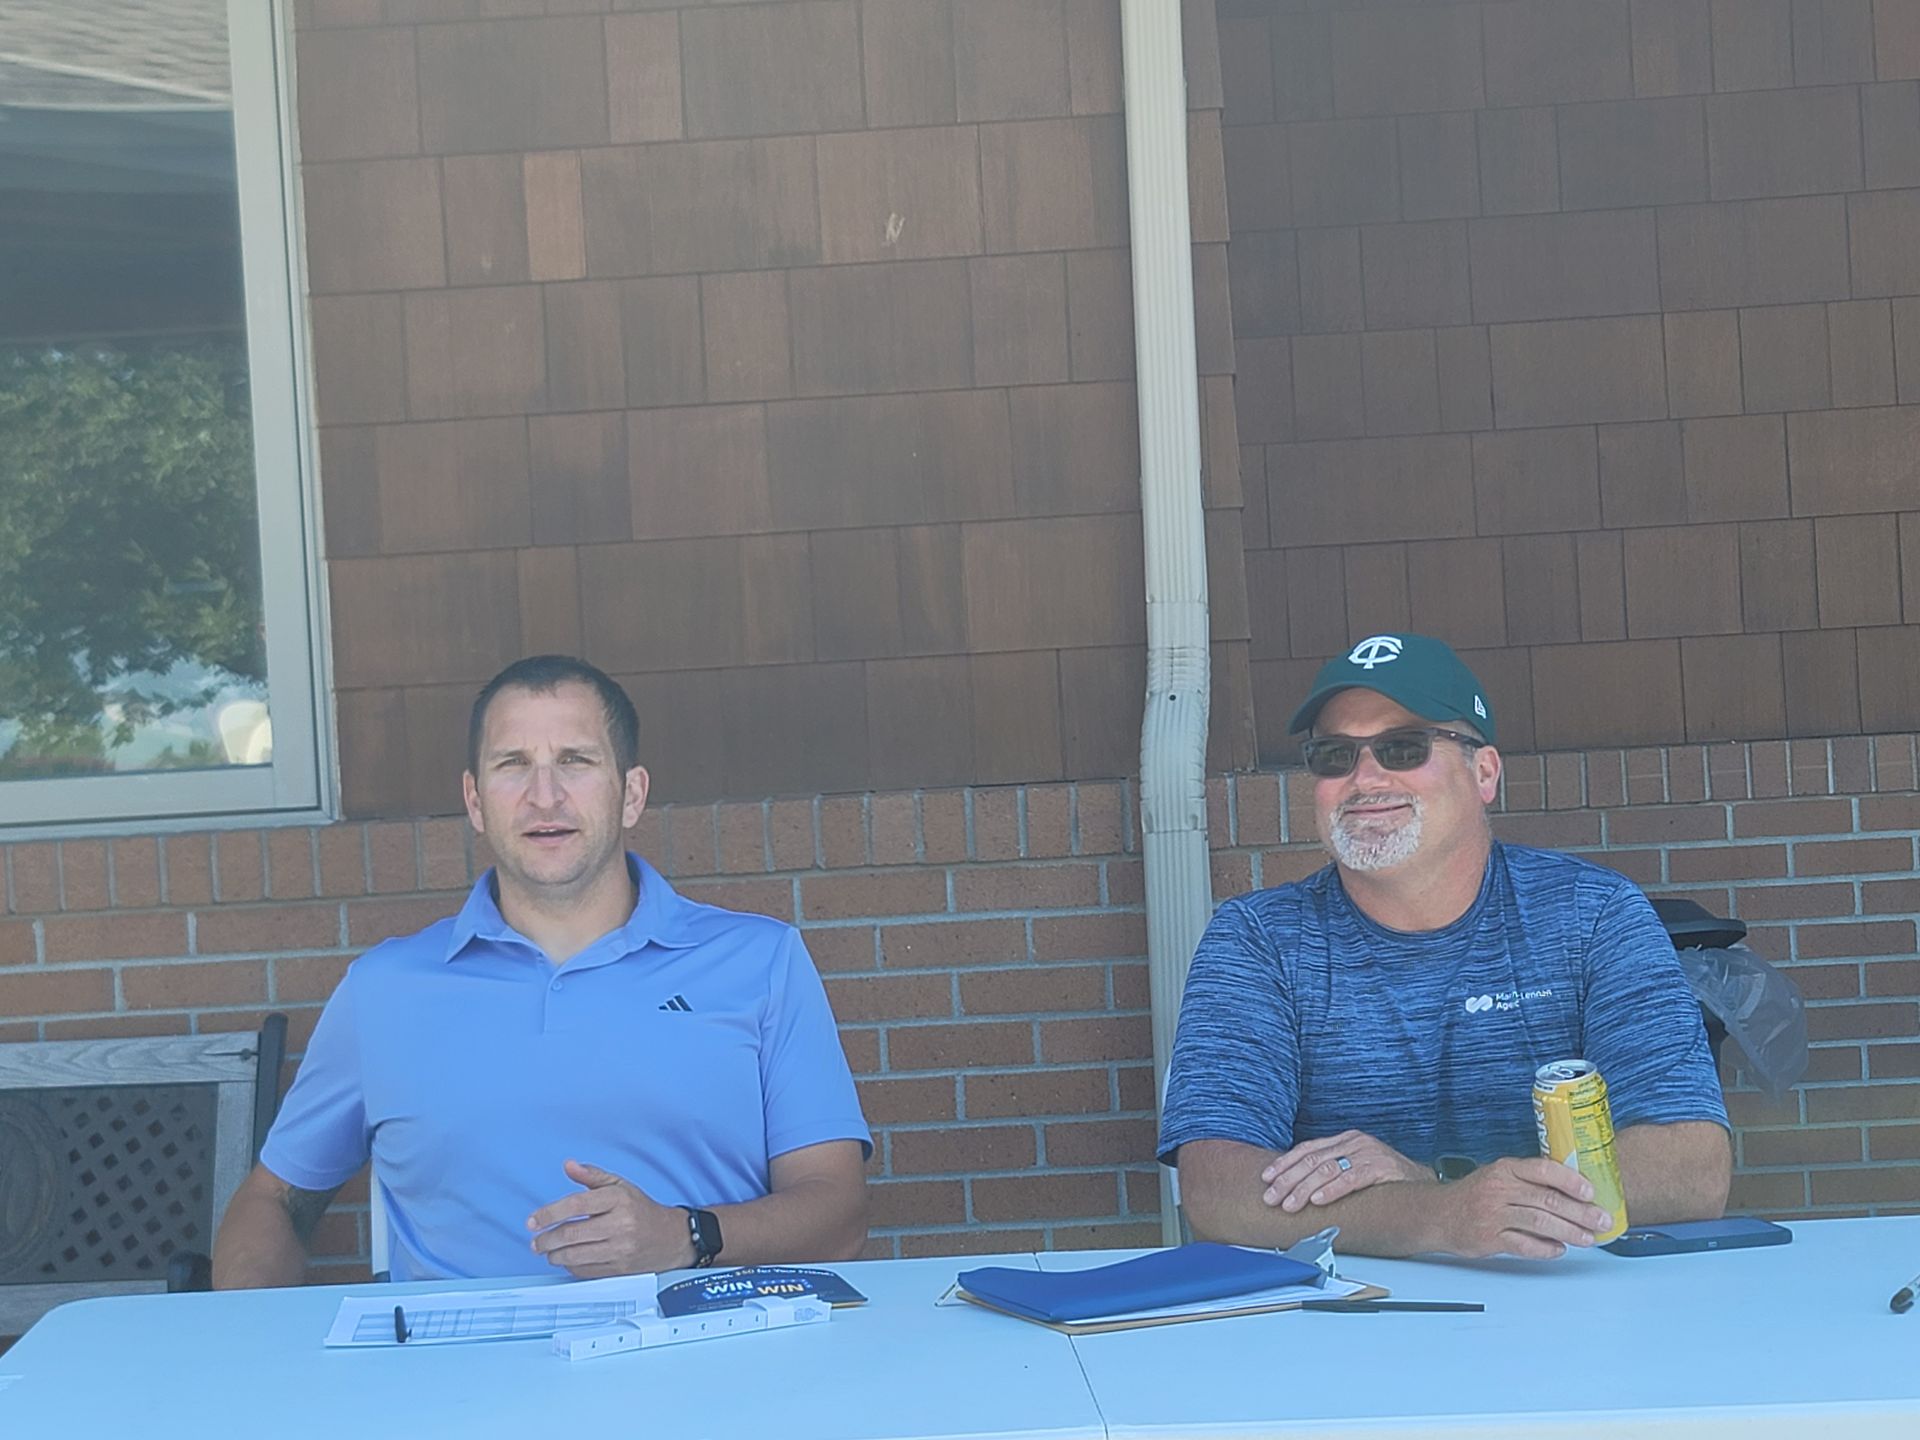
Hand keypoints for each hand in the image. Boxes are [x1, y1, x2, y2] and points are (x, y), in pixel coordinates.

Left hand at [526, 1159, 693, 1277]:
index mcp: (618, 1199)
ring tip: (547, 1251)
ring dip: (554, 1255)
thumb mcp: (619, 1185)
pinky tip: (566, 1260)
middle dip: (547, 1239)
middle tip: (536, 1241)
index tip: (533, 1221)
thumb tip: (568, 1165)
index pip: (576, 1204)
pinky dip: (569, 1267)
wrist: (669, 1237)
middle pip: (572, 1234)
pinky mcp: (619, 1269)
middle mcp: (621, 1224)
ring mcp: (621, 1249)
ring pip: (576, 1256)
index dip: (549, 1213)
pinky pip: (585, 1271)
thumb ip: (592, 1175)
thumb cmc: (640, 1209)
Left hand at [1260, 1130, 1428, 1211]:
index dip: (1284, 1163)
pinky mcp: (1381, 1168)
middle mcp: (1354, 1142)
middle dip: (1287, 1180)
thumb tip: (1295, 1186)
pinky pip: (1351, 1178)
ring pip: (1327, 1169)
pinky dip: (1332, 1190)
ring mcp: (1368, 1153)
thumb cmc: (1386, 1181)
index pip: (1307, 1149)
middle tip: (1271, 1197)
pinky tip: (1318, 1200)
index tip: (1266, 1178)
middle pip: (1312, 1159)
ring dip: (1304, 1189)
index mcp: (1345, 1140)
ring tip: (1290, 1204)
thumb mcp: (1355, 1168)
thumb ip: (1331, 1171)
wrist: (1424, 1187)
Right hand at [1434, 1156, 1614, 1259]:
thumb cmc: (1476, 1194)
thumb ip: (1529, 1180)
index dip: (1570, 1181)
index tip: (1591, 1192)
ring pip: (1540, 1222)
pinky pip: (1524, 1245)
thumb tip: (1573, 1192)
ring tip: (1588, 1238)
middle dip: (1580, 1212)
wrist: (1438, 1214)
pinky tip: (1559, 1249)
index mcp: (1505, 1168)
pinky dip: (1546, 1249)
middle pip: (1547, 1199)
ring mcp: (1493, 1214)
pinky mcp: (1489, 1238)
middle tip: (1602, 1221)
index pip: (1543, 1169)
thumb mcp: (1499, 1176)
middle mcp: (1499, 1189)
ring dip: (1569, 1232)